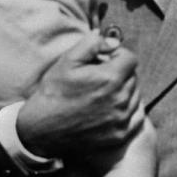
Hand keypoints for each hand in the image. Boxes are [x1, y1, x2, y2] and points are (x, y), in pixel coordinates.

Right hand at [16, 31, 142, 159]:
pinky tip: (109, 109)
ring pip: (135, 96)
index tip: (105, 61)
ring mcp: (121, 120)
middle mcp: (120, 100)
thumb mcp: (67, 61)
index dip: (118, 56)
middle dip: (120, 73)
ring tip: (102, 94)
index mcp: (110, 78)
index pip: (130, 59)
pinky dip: (126, 111)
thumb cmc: (53, 93)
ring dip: (124, 91)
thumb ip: (92, 44)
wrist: (40, 130)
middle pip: (133, 77)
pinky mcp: (120, 135)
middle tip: (100, 78)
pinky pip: (135, 117)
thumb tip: (113, 41)